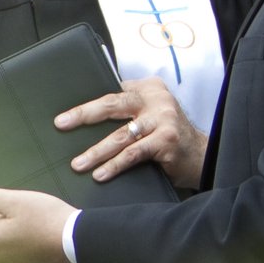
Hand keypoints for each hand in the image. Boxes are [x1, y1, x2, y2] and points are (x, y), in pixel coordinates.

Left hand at [57, 76, 208, 191]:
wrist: (201, 155)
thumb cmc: (167, 136)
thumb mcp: (149, 114)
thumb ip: (127, 109)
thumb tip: (86, 117)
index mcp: (148, 88)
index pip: (112, 93)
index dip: (86, 104)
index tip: (64, 115)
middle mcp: (157, 99)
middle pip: (113, 104)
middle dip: (84, 115)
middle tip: (62, 124)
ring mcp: (163, 119)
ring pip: (121, 135)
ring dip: (96, 151)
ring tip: (78, 164)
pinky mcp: (167, 141)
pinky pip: (134, 154)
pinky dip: (115, 165)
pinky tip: (100, 174)